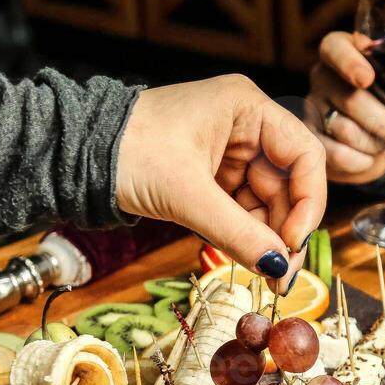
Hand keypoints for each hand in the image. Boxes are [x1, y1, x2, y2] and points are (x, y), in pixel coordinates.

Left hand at [116, 75, 325, 293]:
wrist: (76, 155)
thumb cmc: (127, 151)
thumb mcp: (186, 194)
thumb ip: (237, 231)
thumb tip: (278, 266)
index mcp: (247, 108)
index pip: (304, 155)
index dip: (308, 201)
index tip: (293, 242)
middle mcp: (246, 126)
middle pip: (288, 184)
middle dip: (285, 230)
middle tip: (281, 276)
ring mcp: (229, 153)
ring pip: (267, 202)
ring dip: (266, 238)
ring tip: (264, 274)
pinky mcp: (212, 177)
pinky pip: (242, 209)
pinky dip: (245, 235)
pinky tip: (245, 258)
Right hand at [304, 26, 384, 184]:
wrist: (375, 134)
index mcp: (345, 51)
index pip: (335, 47)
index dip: (349, 61)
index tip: (368, 78)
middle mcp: (323, 76)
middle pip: (348, 98)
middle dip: (383, 122)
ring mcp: (314, 108)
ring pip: (344, 130)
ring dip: (376, 144)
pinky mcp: (313, 140)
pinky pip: (337, 155)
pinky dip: (362, 162)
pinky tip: (372, 158)